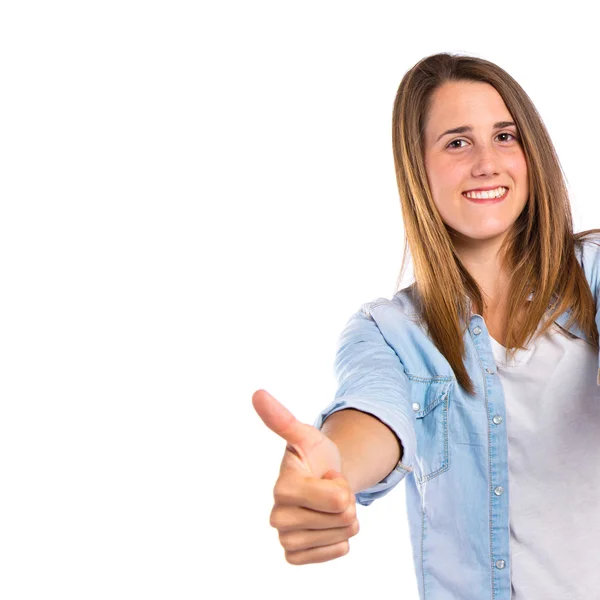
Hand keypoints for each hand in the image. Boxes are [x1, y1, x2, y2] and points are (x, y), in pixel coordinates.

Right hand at [252, 389, 358, 564]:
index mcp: (281, 487)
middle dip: (345, 501)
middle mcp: (277, 517)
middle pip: (344, 517)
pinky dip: (340, 540)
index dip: (341, 483)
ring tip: (326, 505)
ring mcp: (285, 539)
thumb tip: (257, 393)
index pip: (338, 498)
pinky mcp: (295, 556)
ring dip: (344, 520)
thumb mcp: (306, 435)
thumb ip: (283, 419)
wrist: (319, 480)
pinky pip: (337, 553)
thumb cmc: (313, 456)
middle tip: (327, 490)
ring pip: (343, 535)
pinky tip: (324, 526)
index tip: (324, 474)